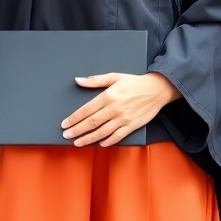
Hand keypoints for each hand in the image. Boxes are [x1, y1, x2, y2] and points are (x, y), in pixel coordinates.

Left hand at [61, 72, 180, 146]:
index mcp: (108, 96)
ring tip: (77, 142)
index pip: (87, 110)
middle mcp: (114, 109)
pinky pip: (117, 136)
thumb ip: (95, 80)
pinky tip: (99, 144)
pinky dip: (107, 141)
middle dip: (77, 130)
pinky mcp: (132, 126)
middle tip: (66, 135)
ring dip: (88, 138)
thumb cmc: (134, 82)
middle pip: (92, 122)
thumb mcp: (114, 77)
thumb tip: (77, 80)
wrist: (156, 89)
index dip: (74, 118)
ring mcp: (123, 119)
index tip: (64, 124)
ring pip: (102, 132)